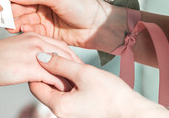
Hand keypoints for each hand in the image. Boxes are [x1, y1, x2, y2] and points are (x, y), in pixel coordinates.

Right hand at [0, 32, 81, 90]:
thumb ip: (27, 53)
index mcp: (31, 35)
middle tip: (80, 78)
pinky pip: (53, 78)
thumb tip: (35, 63)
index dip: (68, 57)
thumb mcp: (13, 50)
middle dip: (74, 66)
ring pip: (62, 65)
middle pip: (64, 53)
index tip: (74, 66)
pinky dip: (60, 86)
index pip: (58, 44)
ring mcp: (34, 53)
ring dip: (69, 77)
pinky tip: (62, 93)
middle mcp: (35, 41)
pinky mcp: (31, 67)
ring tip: (75, 88)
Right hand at [5, 0, 126, 51]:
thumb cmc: (81, 5)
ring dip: (16, 22)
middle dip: (11, 10)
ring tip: (9, 26)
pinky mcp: (46, 30)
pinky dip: (26, 30)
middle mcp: (42, 0)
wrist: (99, 26)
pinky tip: (24, 30)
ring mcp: (44, 16)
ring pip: (24, 18)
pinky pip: (31, 29)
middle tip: (1, 17)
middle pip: (20, 4)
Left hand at [29, 53, 168, 117]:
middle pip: (44, 89)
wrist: (133, 113)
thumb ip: (59, 64)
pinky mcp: (77, 113)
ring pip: (55, 92)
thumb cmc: (112, 95)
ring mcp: (69, 114)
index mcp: (59, 106)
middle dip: (48, 72)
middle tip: (58, 59)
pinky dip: (67, 85)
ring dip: (59, 78)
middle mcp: (61, 114)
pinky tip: (77, 76)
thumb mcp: (84, 73)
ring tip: (70, 66)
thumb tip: (40, 57)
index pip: (34, 86)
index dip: (36, 69)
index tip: (43, 57)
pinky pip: (65, 97)